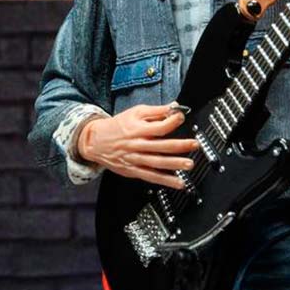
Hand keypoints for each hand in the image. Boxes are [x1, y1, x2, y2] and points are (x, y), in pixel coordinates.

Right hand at [77, 103, 199, 189]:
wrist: (96, 141)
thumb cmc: (118, 126)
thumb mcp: (135, 112)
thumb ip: (156, 111)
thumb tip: (174, 107)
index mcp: (138, 129)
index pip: (158, 127)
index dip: (172, 122)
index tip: (181, 118)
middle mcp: (137, 145)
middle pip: (160, 146)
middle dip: (179, 145)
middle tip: (194, 145)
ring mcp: (135, 159)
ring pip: (157, 163)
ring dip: (174, 164)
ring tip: (189, 164)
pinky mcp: (134, 170)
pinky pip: (151, 176)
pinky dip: (165, 180)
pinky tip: (178, 183)